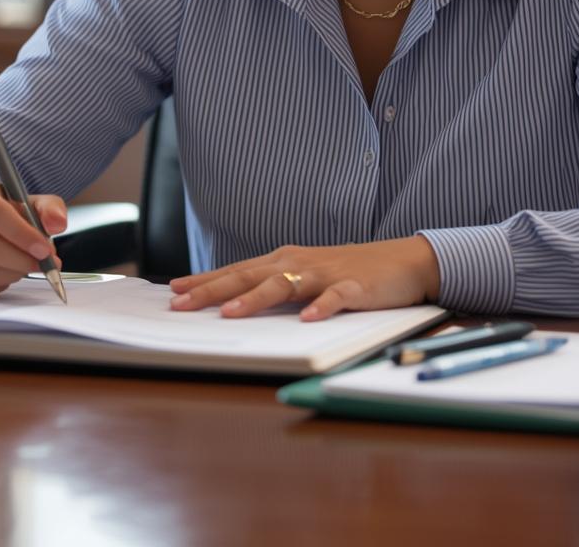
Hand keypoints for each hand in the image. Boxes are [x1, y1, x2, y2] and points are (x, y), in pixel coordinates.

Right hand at [0, 177, 66, 298]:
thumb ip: (48, 209)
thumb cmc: (2, 214)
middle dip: (20, 261)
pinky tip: (2, 273)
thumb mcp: (26, 203)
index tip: (45, 249)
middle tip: (43, 265)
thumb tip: (58, 224)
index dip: (21, 234)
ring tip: (22, 267)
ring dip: (10, 275)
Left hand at [168, 237, 440, 320]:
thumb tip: (233, 300)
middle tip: (181, 304)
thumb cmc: (349, 270)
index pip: (236, 271)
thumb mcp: (305, 275)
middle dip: (213, 290)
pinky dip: (322, 307)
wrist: (404, 261)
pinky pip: (336, 298)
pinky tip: (308, 319)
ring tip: (231, 312)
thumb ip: (273, 285)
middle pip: (249, 275)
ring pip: (285, 284)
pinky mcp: (355, 286)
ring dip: (256, 298)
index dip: (205, 281)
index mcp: (284, 260)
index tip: (174, 292)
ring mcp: (326, 274)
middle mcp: (298, 262)